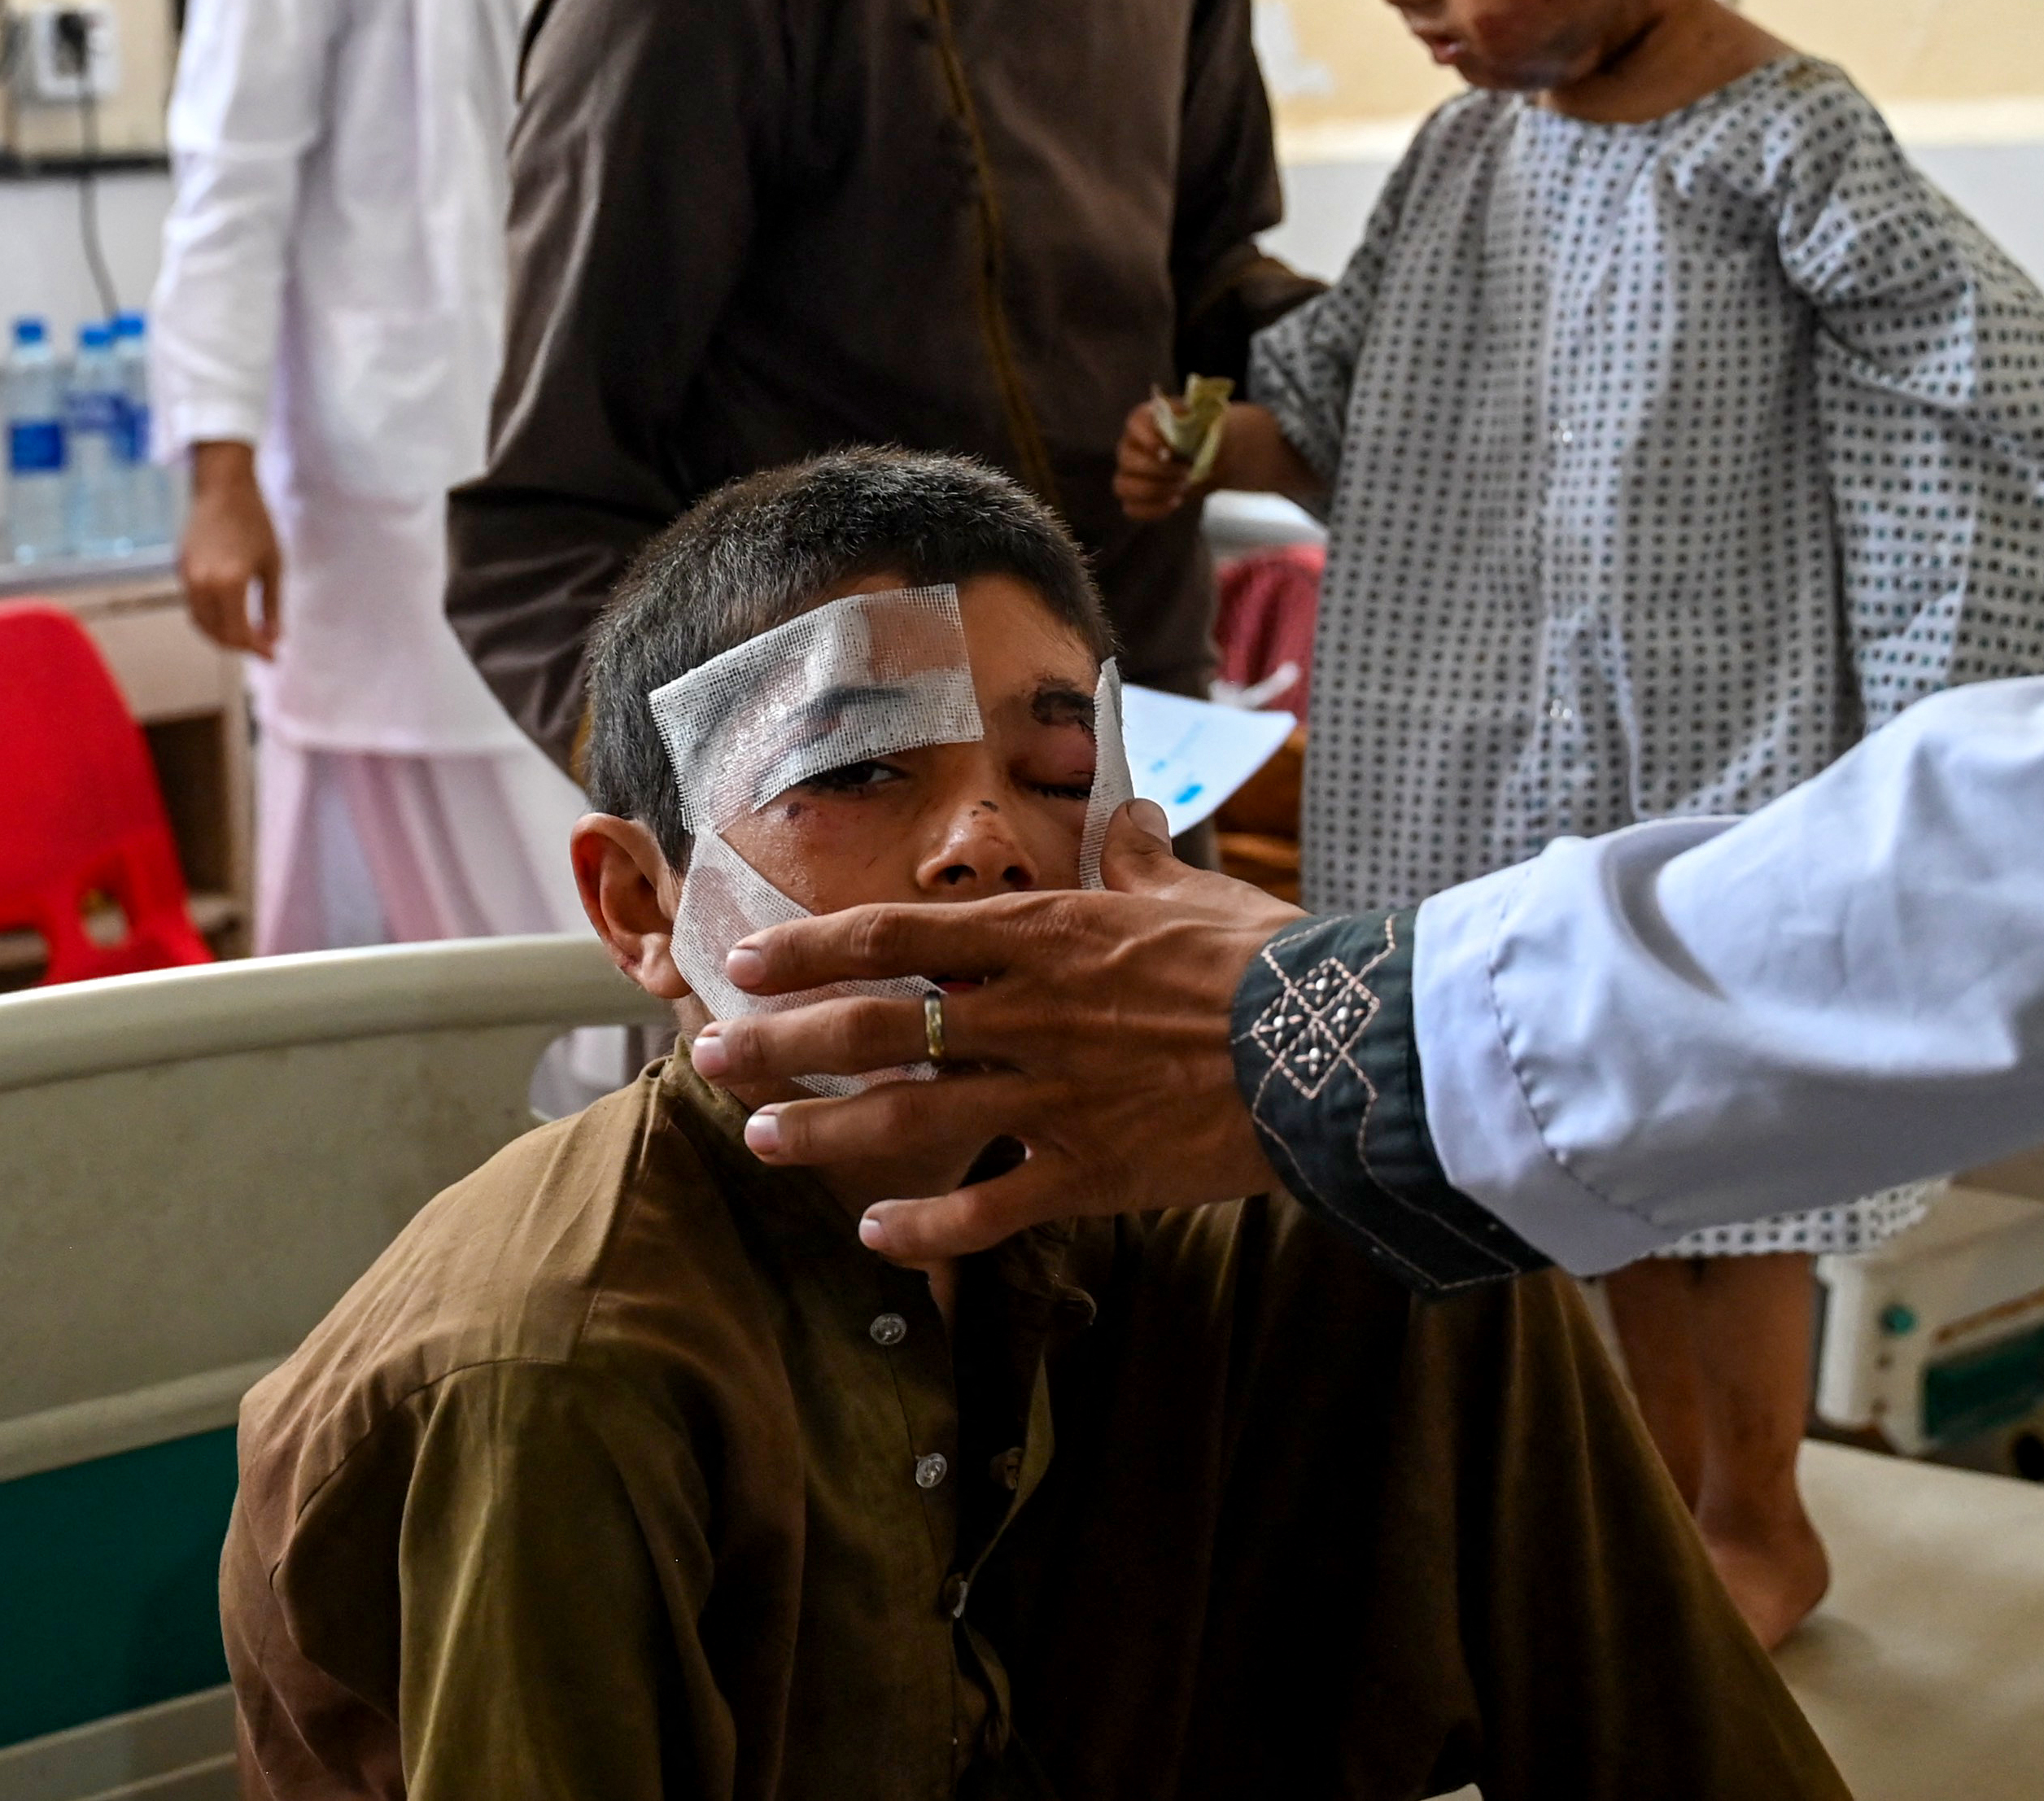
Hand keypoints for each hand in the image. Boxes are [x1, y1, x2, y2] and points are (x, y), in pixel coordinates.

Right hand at [180, 441, 282, 658]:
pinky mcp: (181, 569)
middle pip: (217, 634)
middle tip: (263, 647)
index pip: (239, 633)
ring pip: (201, 624)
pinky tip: (230, 615)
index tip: (274, 655)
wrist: (224, 488)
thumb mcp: (273, 565)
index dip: (257, 649)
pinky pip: (194, 606)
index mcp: (229, 583)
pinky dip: (210, 619)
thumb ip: (272, 606)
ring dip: (223, 636)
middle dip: (240, 646)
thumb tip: (274, 638)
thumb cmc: (255, 522)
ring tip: (248, 635)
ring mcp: (188, 578)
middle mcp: (203, 585)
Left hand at [687, 802, 1303, 1260]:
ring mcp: (1053, 1097)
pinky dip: (929, 1229)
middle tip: (708, 1054)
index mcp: (1044, 938)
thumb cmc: (1264, 962)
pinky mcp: (1092, 1172)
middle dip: (782, 1041)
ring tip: (762, 1138)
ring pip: (910, 1118)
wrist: (1335, 1047)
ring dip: (826, 1131)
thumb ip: (1137, 855)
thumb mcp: (1190, 892)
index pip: (899, 936)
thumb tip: (1126, 809)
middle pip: (877, 1027)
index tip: (748, 960)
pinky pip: (990, 1209)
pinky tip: (876, 1236)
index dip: (812, 949)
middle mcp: (1027, 1014)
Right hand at [1113, 396, 1203, 520]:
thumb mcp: (1202, 419)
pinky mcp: (1133, 497)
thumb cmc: (1200, 435)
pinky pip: (1131, 508)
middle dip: (1159, 470)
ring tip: (1181, 488)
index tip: (1169, 452)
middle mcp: (1128, 446)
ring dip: (1154, 490)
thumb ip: (1192, 416)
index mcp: (1143, 421)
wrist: (1207, 458)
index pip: (1133, 425)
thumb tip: (1185, 415)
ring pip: (1123, 486)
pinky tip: (1175, 503)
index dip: (1147, 439)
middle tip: (1186, 472)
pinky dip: (1152, 509)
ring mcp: (1127, 473)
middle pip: (1127, 460)